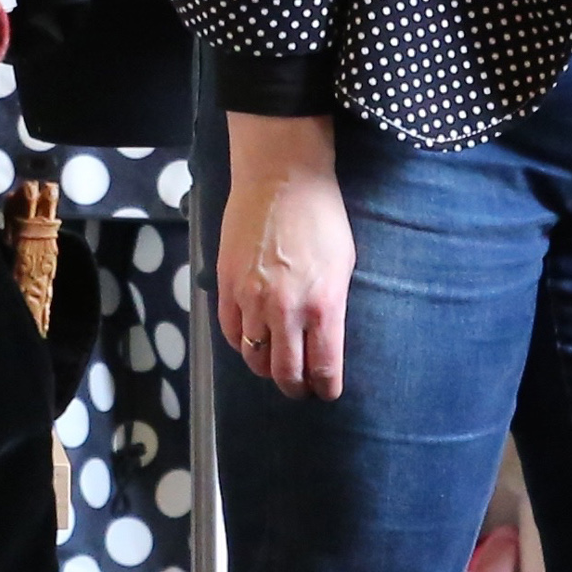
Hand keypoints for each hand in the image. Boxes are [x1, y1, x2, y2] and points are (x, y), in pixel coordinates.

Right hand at [216, 111, 355, 399]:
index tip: (327, 392)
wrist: (282, 179)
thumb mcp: (344, 265)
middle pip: (285, 373)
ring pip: (254, 357)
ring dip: (266, 368)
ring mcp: (252, 300)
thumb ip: (332, 306)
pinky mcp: (227, 286)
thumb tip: (324, 338)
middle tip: (300, 389)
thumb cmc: (322, 217)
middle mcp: (286, 311)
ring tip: (275, 366)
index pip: (323, 369)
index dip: (325, 388)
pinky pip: (231, 332)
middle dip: (295, 388)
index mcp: (323, 307)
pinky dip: (241, 344)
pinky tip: (252, 341)